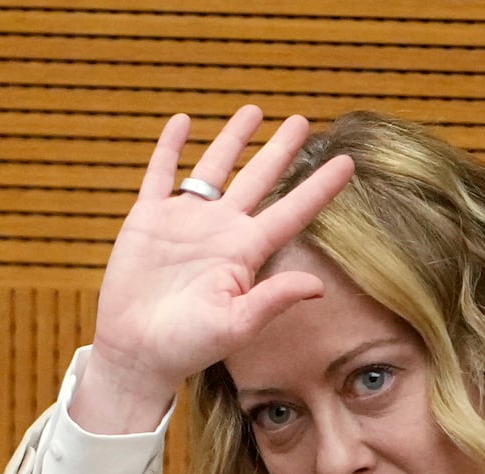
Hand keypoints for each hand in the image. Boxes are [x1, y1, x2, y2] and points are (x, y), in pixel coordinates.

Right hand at [74, 106, 354, 432]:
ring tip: (254, 111)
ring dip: (233, 139)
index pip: (293, 211)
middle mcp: (222, 231)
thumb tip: (318, 285)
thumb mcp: (236, 324)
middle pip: (259, 179)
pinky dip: (170, 147)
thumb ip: (273, 299)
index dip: (320, 187)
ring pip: (214, 168)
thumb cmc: (189, 346)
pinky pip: (160, 174)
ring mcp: (186, 222)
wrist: (137, 351)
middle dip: (281, 150)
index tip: (348, 162)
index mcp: (247, 253)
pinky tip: (183, 122)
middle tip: (303, 121)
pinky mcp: (148, 219)